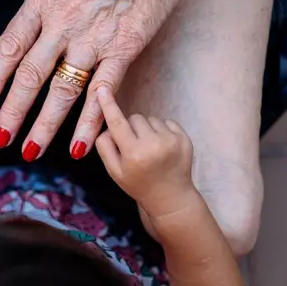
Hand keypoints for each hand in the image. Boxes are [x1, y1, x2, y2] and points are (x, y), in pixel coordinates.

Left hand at [0, 0, 225, 159]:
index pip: (8, 46)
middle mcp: (62, 21)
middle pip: (29, 74)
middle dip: (10, 110)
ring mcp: (94, 36)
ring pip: (61, 89)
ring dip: (43, 124)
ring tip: (29, 150)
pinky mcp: (126, 46)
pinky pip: (103, 91)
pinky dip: (90, 121)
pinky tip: (80, 145)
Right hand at [95, 86, 195, 218]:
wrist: (171, 197)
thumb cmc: (138, 184)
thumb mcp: (114, 171)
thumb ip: (104, 147)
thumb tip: (105, 126)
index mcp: (133, 154)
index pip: (117, 123)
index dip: (108, 105)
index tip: (102, 88)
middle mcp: (153, 145)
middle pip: (134, 118)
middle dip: (131, 128)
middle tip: (135, 146)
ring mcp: (171, 141)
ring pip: (150, 119)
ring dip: (147, 129)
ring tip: (150, 148)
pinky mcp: (184, 138)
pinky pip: (166, 121)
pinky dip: (161, 131)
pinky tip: (162, 147)